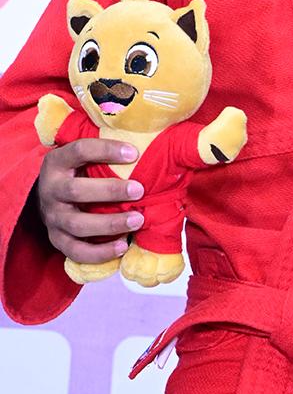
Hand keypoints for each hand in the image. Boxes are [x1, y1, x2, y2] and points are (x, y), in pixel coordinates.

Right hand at [37, 139, 144, 265]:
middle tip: (139, 190)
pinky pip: (77, 251)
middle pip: (76, 191)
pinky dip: (100, 252)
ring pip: (78, 224)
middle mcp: (51, 190)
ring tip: (138, 220)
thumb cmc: (76, 171)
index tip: (134, 152)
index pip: (79, 151)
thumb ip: (103, 149)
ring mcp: (53, 218)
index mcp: (57, 162)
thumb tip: (145, 140)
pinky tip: (123, 246)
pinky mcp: (57, 240)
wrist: (46, 196)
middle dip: (110, 191)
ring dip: (110, 224)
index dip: (106, 150)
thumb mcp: (80, 155)